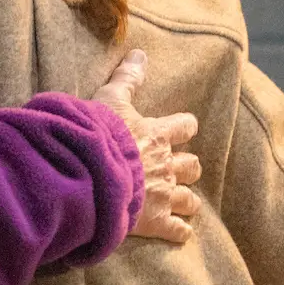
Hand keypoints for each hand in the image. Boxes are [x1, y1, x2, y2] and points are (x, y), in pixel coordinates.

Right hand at [94, 48, 201, 245]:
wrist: (91, 173)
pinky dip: (180, 231)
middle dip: (187, 167)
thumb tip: (140, 52)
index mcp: (157, 135)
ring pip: (190, 199)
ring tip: (183, 202)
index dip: (185, 127)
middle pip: (192, 165)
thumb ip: (127, 78)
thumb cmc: (99, 134)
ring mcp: (163, 195)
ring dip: (188, 200)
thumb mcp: (110, 98)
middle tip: (178, 168)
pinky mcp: (155, 221)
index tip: (183, 129)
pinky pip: (178, 230)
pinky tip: (180, 232)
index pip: (185, 126)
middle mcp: (166, 165)